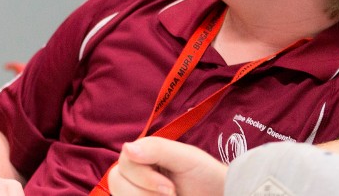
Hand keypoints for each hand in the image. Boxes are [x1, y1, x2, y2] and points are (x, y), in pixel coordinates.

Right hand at [107, 138, 226, 195]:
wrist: (220, 193)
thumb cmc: (205, 174)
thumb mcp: (184, 157)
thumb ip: (156, 149)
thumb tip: (126, 147)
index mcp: (142, 155)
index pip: (124, 164)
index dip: (143, 178)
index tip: (169, 188)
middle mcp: (135, 172)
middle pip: (117, 182)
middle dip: (144, 192)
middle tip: (172, 195)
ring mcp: (137, 189)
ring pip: (120, 195)